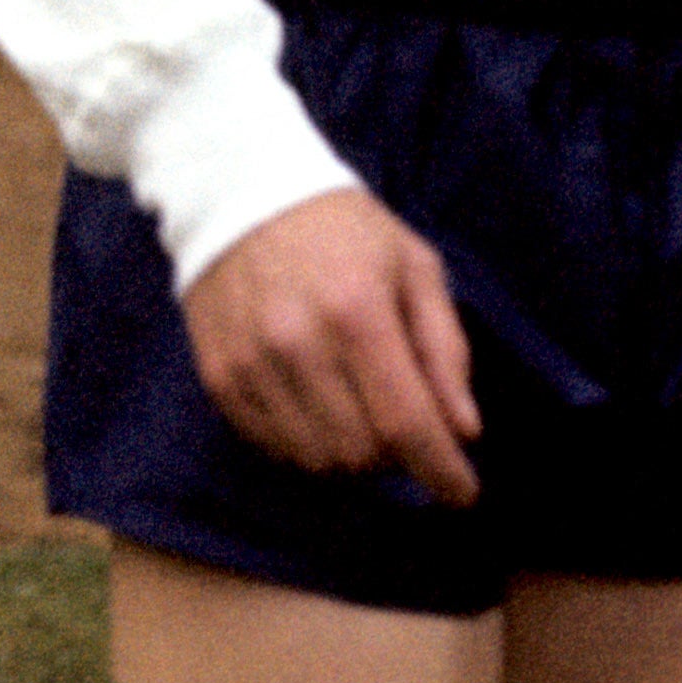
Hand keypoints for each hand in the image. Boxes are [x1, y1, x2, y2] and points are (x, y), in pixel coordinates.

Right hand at [176, 187, 483, 505]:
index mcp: (357, 310)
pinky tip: (317, 405)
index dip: (441, 471)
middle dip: (397, 456)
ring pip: (316, 459)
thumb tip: (462, 431)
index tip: (462, 492)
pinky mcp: (219, 376)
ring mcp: (251, 364)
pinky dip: (306, 444)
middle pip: (362, 453)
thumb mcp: (414, 267)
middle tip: (403, 422)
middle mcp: (297, 343)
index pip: (406, 423)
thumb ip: (445, 349)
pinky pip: (272, 446)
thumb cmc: (343, 229)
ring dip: (351, 455)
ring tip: (359, 411)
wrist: (238, 190)